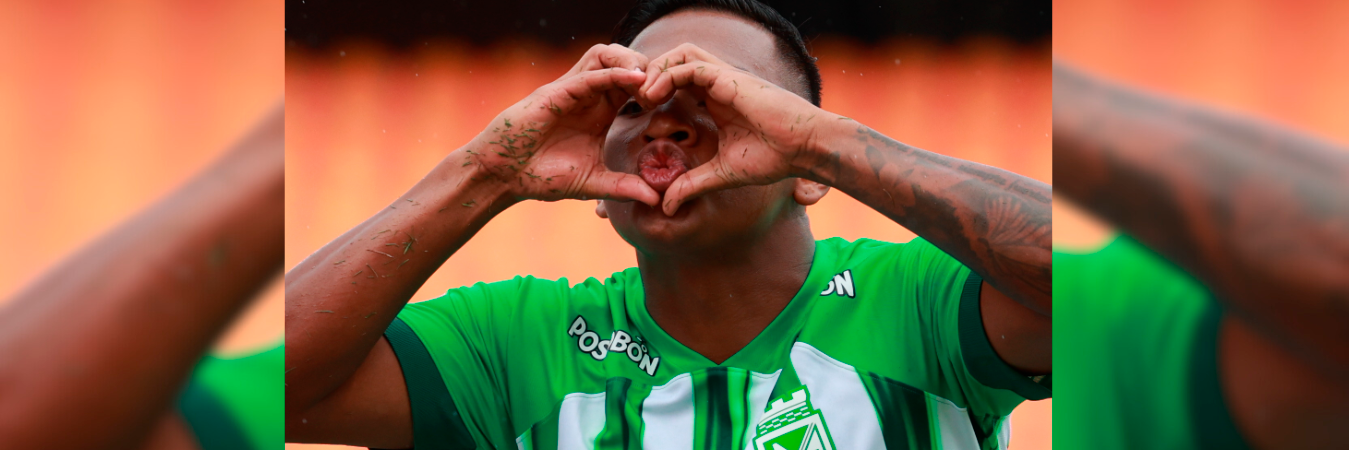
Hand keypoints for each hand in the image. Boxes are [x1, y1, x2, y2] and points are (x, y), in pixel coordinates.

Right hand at [460, 44, 658, 205]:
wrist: (504, 176)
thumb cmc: (543, 176)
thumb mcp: (593, 183)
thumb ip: (623, 187)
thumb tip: (655, 199)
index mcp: (600, 111)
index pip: (633, 85)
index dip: (655, 88)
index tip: (671, 105)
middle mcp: (588, 95)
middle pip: (624, 60)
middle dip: (650, 68)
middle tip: (666, 90)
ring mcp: (571, 90)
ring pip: (606, 54)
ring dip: (632, 61)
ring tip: (650, 82)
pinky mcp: (556, 92)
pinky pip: (590, 73)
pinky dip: (614, 72)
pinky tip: (635, 79)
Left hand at [637, 44, 828, 214]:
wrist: (805, 149)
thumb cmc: (774, 159)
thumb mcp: (722, 174)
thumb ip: (692, 185)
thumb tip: (666, 207)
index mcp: (716, 101)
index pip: (678, 82)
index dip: (656, 91)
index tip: (639, 112)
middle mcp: (718, 84)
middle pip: (675, 62)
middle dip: (650, 75)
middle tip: (635, 100)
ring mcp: (724, 78)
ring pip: (680, 55)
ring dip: (656, 70)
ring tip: (642, 96)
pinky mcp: (729, 78)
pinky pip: (689, 65)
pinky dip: (667, 75)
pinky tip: (654, 96)